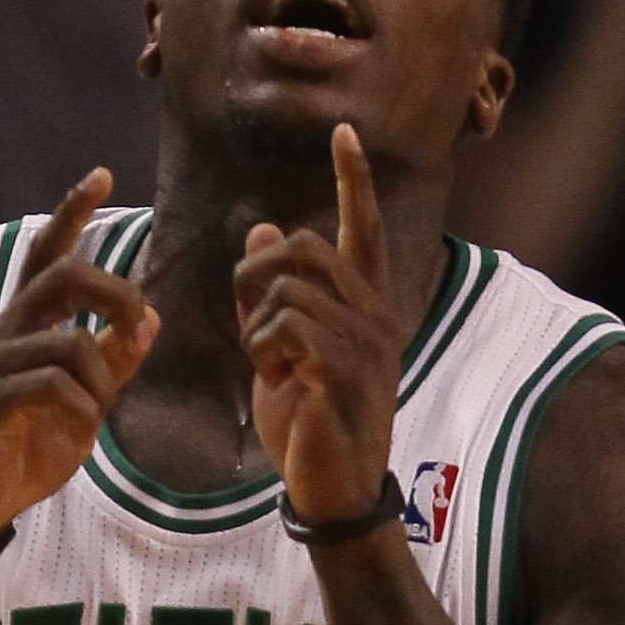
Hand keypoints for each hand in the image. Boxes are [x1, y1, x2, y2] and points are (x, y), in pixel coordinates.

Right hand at [0, 168, 158, 556]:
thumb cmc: (21, 450)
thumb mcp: (81, 404)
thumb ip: (111, 363)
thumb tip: (148, 320)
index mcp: (23, 325)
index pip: (46, 255)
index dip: (71, 213)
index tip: (101, 173)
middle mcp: (3, 332)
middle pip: (63, 276)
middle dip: (114, 292)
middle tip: (138, 324)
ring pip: (67, 341)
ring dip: (99, 379)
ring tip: (95, 413)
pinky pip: (47, 386)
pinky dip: (77, 407)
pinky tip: (78, 429)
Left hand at [234, 124, 400, 530]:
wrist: (334, 493)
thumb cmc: (309, 425)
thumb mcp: (283, 352)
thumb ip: (273, 293)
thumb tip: (262, 229)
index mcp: (365, 308)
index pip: (362, 229)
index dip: (354, 179)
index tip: (344, 131)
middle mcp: (375, 316)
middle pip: (302, 247)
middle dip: (256, 276)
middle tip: (250, 324)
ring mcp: (365, 342)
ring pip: (287, 288)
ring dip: (256, 325)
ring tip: (269, 365)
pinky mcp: (345, 370)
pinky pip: (286, 324)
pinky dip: (263, 347)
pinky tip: (273, 377)